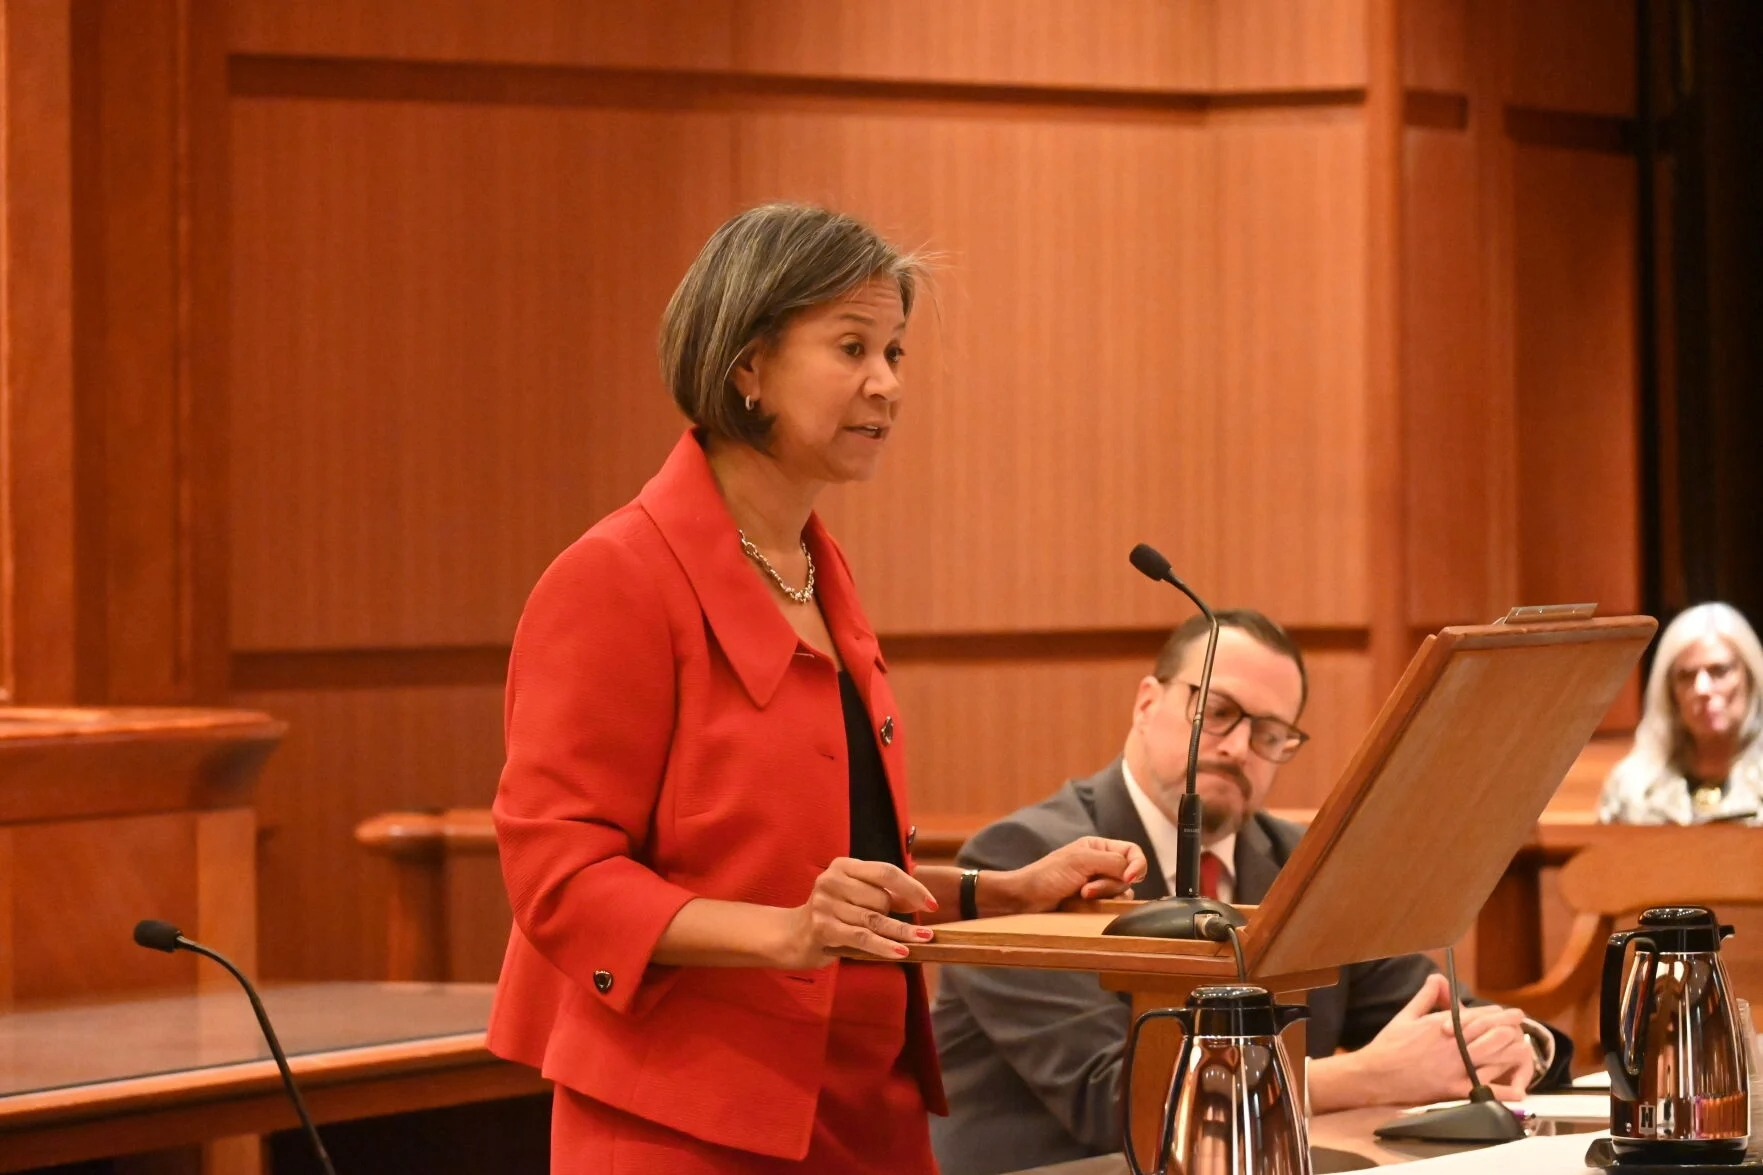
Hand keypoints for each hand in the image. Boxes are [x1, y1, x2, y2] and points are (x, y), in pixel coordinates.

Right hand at [780, 857, 935, 967]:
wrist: (793, 935)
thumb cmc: (832, 915)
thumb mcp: (854, 896)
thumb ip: (882, 894)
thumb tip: (918, 901)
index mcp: (843, 866)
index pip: (886, 872)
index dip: (912, 888)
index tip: (932, 905)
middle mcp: (832, 880)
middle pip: (881, 898)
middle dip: (897, 916)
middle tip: (910, 931)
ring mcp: (825, 904)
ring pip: (874, 919)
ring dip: (901, 933)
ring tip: (922, 940)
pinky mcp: (822, 928)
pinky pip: (863, 938)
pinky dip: (884, 946)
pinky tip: (902, 952)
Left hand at [994, 836, 1147, 913]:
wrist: (1026, 899)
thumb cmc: (1048, 876)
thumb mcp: (1082, 861)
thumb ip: (1113, 863)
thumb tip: (1135, 873)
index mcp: (1099, 848)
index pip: (1132, 852)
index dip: (1137, 865)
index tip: (1128, 877)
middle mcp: (1101, 865)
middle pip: (1129, 876)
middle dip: (1110, 884)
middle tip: (1086, 889)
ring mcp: (1098, 885)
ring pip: (1122, 893)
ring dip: (1104, 895)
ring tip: (1081, 896)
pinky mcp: (1094, 904)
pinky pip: (1112, 907)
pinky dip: (1102, 906)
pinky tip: (1083, 904)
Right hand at [1310, 974, 1535, 1109]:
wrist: (1375, 1074)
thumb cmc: (1389, 1045)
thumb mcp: (1406, 1015)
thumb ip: (1426, 996)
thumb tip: (1438, 978)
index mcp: (1442, 1025)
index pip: (1479, 1016)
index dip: (1498, 1014)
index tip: (1510, 1012)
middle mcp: (1452, 1045)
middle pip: (1492, 1034)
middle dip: (1510, 1027)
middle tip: (1520, 1024)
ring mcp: (1454, 1068)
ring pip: (1494, 1058)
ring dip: (1511, 1052)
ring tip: (1522, 1048)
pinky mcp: (1452, 1089)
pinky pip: (1483, 1090)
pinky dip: (1503, 1091)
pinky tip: (1519, 1090)